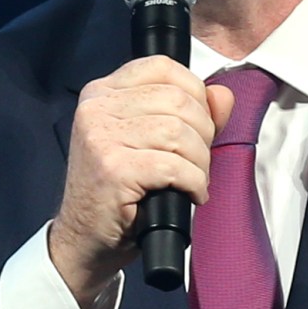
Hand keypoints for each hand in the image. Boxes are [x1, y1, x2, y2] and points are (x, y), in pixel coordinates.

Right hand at [48, 56, 237, 307]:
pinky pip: (175, 166)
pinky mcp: (112, 169)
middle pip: (179, 100)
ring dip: (199, 163)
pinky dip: (193, 183)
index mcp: (102, 92)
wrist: (84, 241)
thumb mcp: (152, 144)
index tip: (197, 126)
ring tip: (192, 182)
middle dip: (203, 134)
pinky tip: (189, 195)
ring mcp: (101, 137)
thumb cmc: (121, 193)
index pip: (162, 67)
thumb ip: (191, 114)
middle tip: (196, 163)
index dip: (194, 93)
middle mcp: (96, 107)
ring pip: (180, 133)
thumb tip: (223, 95)